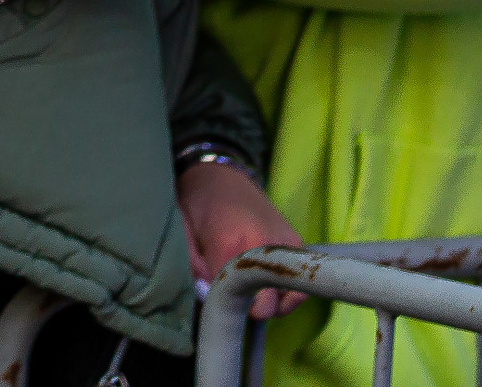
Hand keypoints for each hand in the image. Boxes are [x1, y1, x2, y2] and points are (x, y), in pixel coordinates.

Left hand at [178, 162, 304, 317]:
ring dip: (271, 304)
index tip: (219, 303)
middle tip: (234, 298)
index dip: (227, 308)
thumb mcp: (181, 230)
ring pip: (289, 298)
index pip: (238, 296)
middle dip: (250, 310)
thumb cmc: (196, 201)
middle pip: (268, 305)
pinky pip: (299, 282)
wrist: (220, 171)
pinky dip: (286, 292)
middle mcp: (265, 244)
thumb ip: (192, 266)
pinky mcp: (297, 242)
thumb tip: (208, 297)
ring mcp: (286, 243)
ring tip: (252, 293)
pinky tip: (267, 285)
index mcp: (231, 241)